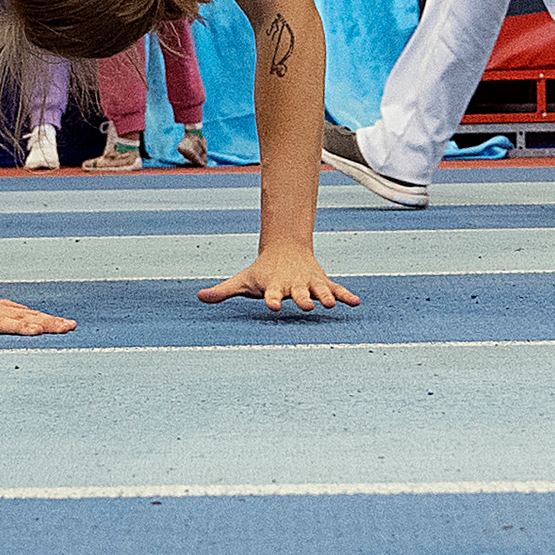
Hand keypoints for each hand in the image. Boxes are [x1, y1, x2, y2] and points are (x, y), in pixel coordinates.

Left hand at [198, 246, 359, 313]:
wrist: (286, 248)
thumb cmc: (261, 271)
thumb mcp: (242, 281)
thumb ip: (223, 291)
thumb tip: (198, 297)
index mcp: (273, 286)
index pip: (271, 294)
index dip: (271, 299)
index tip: (271, 306)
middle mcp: (293, 285)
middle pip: (297, 293)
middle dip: (302, 299)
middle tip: (307, 305)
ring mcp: (309, 283)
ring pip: (319, 290)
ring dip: (325, 296)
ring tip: (330, 303)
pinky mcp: (322, 283)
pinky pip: (337, 289)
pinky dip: (345, 295)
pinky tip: (356, 303)